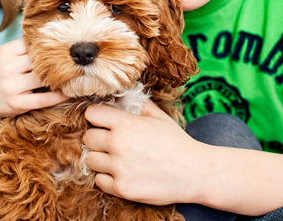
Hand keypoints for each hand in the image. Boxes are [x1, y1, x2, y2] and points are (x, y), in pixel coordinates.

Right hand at [0, 39, 67, 123]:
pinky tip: (69, 92)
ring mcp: (11, 86)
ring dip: (60, 78)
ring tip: (74, 75)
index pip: (34, 45)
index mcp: (5, 52)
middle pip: (41, 61)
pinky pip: (44, 99)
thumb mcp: (3, 57)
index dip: (50, 48)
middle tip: (75, 62)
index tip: (65, 48)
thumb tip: (52, 37)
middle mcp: (7, 68)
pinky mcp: (17, 103)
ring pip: (44, 79)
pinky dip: (59, 95)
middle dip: (57, 62)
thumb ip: (22, 49)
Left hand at [83, 100, 203, 204]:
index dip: (96, 116)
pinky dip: (107, 178)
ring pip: (90, 159)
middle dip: (97, 138)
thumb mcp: (160, 117)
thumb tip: (124, 95)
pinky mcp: (121, 188)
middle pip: (87, 137)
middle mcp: (119, 144)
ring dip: (100, 158)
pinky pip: (98, 180)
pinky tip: (121, 173)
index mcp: (127, 124)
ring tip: (116, 158)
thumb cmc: (178, 143)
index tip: (102, 121)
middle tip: (111, 142)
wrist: (195, 172)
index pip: (92, 113)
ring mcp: (119, 168)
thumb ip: (139, 105)